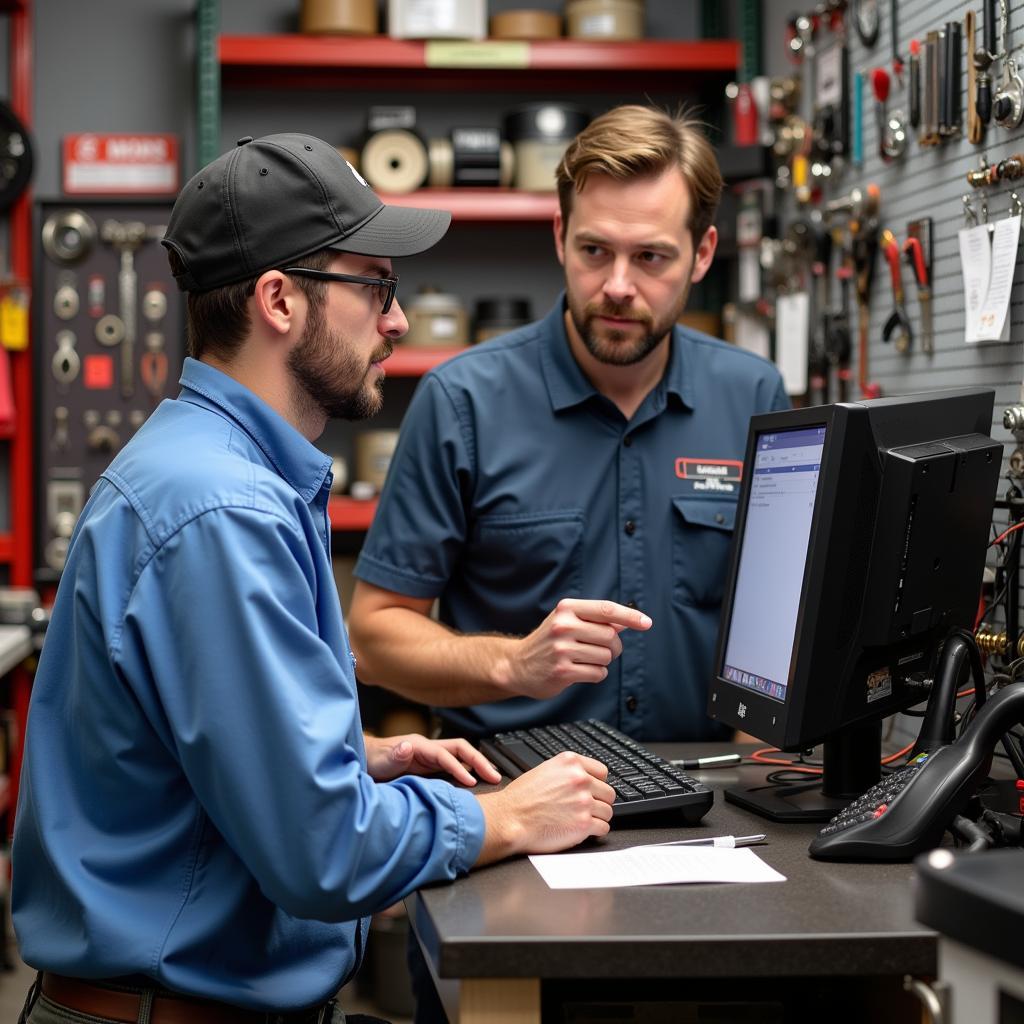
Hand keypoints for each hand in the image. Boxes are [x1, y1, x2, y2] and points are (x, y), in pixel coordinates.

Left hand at [364, 733, 501, 786]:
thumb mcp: (380, 760)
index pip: (446, 754)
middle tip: (496, 776)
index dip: (459, 767)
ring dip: (477, 765)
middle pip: (461, 749)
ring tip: (493, 778)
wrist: (363, 760)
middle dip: (480, 761)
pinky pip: (453, 765)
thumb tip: (408, 747)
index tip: (472, 781)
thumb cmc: (371, 760)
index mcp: (419, 746)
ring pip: (460, 756)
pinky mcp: (428, 766)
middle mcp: (428, 749)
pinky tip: (474, 783)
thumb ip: (394, 755)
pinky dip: (467, 771)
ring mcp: (429, 756)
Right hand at [475, 751, 615, 862]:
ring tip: (580, 820)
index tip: (592, 792)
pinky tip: (580, 830)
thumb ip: (568, 772)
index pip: (603, 772)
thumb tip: (585, 780)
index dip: (597, 784)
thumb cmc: (521, 798)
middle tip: (584, 809)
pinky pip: (603, 828)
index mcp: (570, 762)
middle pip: (608, 793)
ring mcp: (584, 801)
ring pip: (608, 812)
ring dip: (597, 818)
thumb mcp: (545, 770)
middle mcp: (580, 779)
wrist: (509, 818)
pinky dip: (594, 832)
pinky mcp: (584, 823)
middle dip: (598, 802)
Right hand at [504, 598, 652, 699]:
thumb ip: (595, 620)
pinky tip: (579, 671)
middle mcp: (563, 626)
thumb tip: (627, 622)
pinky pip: (598, 674)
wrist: (517, 665)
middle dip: (612, 647)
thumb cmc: (548, 641)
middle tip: (598, 650)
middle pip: (611, 637)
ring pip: (606, 657)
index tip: (647, 623)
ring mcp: (562, 649)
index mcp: (567, 608)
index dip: (630, 616)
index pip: (606, 609)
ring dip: (601, 662)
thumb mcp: (567, 621)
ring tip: (582, 660)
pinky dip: (595, 674)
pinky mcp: (563, 671)